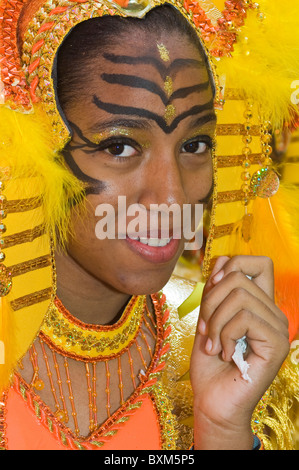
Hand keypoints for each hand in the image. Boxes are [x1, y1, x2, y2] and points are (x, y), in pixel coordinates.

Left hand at [190, 255, 289, 449]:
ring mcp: (278, 327)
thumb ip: (215, 292)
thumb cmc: (209, 364)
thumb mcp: (207, 318)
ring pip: (240, 296)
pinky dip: (224, 334)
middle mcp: (273, 313)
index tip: (213, 284)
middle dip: (211, 300)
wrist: (212, 401)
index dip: (234, 263)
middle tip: (205, 329)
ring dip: (215, 321)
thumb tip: (221, 261)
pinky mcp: (276, 343)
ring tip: (212, 344)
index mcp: (259, 305)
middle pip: (239, 276)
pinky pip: (244, 318)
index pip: (260, 263)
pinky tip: (224, 353)